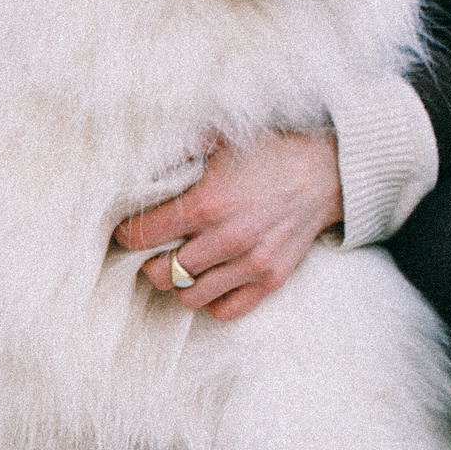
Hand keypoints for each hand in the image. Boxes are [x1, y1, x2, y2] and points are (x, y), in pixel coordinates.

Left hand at [117, 128, 342, 321]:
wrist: (323, 172)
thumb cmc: (264, 153)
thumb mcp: (215, 139)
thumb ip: (173, 151)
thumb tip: (134, 166)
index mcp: (207, 204)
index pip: (143, 237)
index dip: (127, 234)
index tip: (128, 230)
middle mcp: (228, 239)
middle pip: (160, 273)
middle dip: (149, 261)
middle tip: (155, 249)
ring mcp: (252, 264)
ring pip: (188, 296)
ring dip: (178, 282)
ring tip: (181, 262)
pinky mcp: (271, 280)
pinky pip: (225, 310)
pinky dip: (210, 300)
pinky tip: (208, 278)